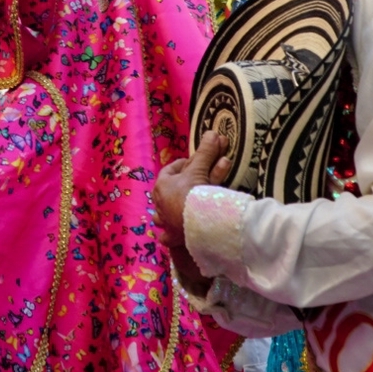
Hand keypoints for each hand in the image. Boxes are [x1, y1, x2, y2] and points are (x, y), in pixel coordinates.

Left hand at [151, 132, 232, 248]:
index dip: (185, 163)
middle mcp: (160, 204)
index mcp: (162, 185)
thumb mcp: (200, 170)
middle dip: (189, 182)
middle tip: (203, 176)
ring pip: (167, 212)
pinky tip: (171, 234)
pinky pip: (169, 235)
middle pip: (173, 189)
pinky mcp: (174, 238)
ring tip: (183, 205)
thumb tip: (212, 133)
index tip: (197, 161)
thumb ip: (205, 153)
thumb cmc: (195, 194)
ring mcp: (166, 222)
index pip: (171, 169)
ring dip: (176, 206)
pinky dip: (171, 234)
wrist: (199, 225)